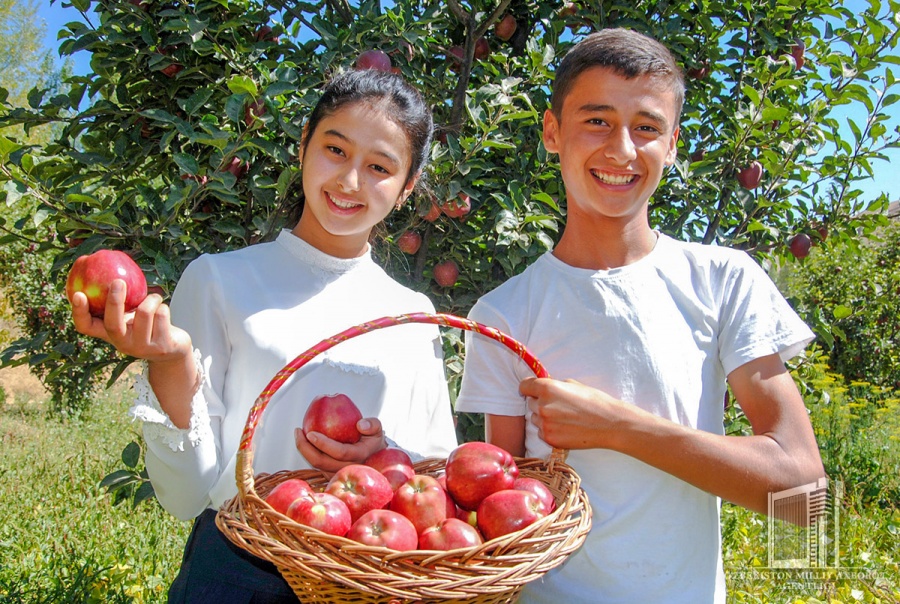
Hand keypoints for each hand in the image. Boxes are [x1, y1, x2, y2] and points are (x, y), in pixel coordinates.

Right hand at [71, 279, 190, 362]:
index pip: (86, 327)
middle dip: (114, 301)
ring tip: (154, 298)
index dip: (79, 312)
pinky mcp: (161, 346)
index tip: (77, 294)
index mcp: (109, 333)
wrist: (172, 347)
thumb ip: (118, 296)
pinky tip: (163, 310)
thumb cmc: (146, 322)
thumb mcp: (129, 311)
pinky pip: (161, 314)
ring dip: (151, 298)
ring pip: (144, 312)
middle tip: (118, 281)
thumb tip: (102, 259)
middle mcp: (122, 343)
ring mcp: (142, 347)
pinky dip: (163, 305)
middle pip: (112, 324)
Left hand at [294, 417, 386, 472]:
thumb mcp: (377, 430)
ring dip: (304, 450)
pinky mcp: (330, 474)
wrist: (373, 457)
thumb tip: (360, 424)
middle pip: (321, 462)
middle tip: (299, 431)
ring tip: (299, 434)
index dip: (323, 444)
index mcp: (358, 456)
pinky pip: (315, 465)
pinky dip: (307, 453)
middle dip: (306, 447)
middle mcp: (347, 468)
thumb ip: (372, 424)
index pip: (339, 452)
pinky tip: (304, 440)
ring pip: (316, 465)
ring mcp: (337, 473)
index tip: (310, 432)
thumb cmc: (372, 441)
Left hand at [519, 376, 638, 450]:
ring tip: (564, 418)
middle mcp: (542, 406)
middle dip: (539, 403)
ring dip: (543, 417)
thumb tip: (544, 387)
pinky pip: (540, 432)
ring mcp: (544, 424)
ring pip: (534, 419)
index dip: (528, 388)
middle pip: (529, 403)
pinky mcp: (549, 438)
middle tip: (557, 406)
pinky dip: (549, 430)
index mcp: (547, 388)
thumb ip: (555, 385)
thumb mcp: (574, 385)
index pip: (524, 386)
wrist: (609, 424)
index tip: (532, 391)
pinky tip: (565, 428)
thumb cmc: (594, 401)